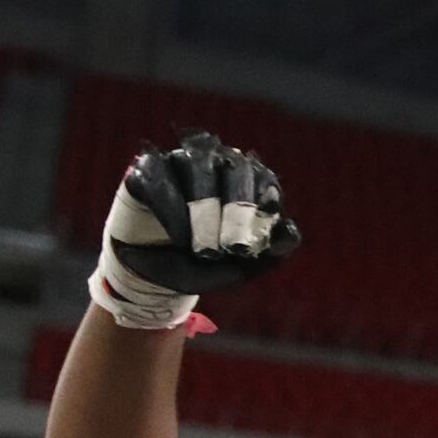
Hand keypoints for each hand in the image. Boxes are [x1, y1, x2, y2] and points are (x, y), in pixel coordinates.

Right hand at [97, 130, 301, 331]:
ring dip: (205, 209)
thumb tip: (292, 230)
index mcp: (247, 181)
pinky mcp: (144, 169)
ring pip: (197, 165)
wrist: (150, 276)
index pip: (263, 179)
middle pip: (235, 166)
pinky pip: (160, 178)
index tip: (255, 241)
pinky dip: (172, 210)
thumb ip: (272, 250)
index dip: (262, 208)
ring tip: (205, 250)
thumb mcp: (241, 266)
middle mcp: (215, 162)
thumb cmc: (203, 263)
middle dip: (237, 208)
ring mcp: (178, 161)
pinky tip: (180, 239)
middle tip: (231, 249)